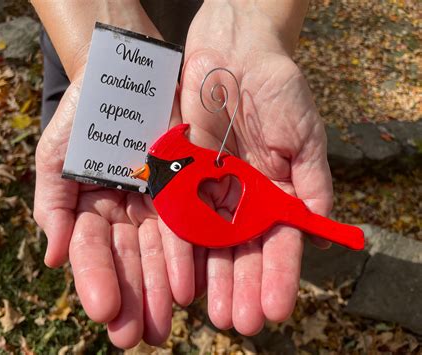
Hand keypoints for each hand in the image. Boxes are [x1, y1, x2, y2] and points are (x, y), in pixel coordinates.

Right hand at [33, 3, 204, 347]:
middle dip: (134, 298)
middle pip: (129, 261)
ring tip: (167, 324)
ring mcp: (159, 203)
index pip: (92, 251)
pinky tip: (190, 286)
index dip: (96, 280)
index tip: (105, 311)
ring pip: (160, 252)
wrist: (127, 75)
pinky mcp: (188, 187)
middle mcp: (127, 213)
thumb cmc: (86, 112)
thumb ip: (54, 203)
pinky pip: (190, 225)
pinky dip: (189, 255)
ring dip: (162, 289)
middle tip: (139, 336)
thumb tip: (55, 258)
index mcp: (93, 208)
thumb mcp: (57, 154)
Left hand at [179, 0, 332, 334]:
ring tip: (213, 313)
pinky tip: (182, 275)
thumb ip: (312, 180)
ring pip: (211, 242)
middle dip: (243, 286)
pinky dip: (181, 245)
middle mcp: (242, 198)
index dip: (279, 275)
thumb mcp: (304, 133)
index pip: (280, 242)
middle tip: (241, 323)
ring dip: (213, 278)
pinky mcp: (181, 174)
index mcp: (276, 192)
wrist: (233, 52)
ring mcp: (210, 188)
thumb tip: (320, 226)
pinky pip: (179, 213)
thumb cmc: (276, 88)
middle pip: (243, 250)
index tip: (276, 308)